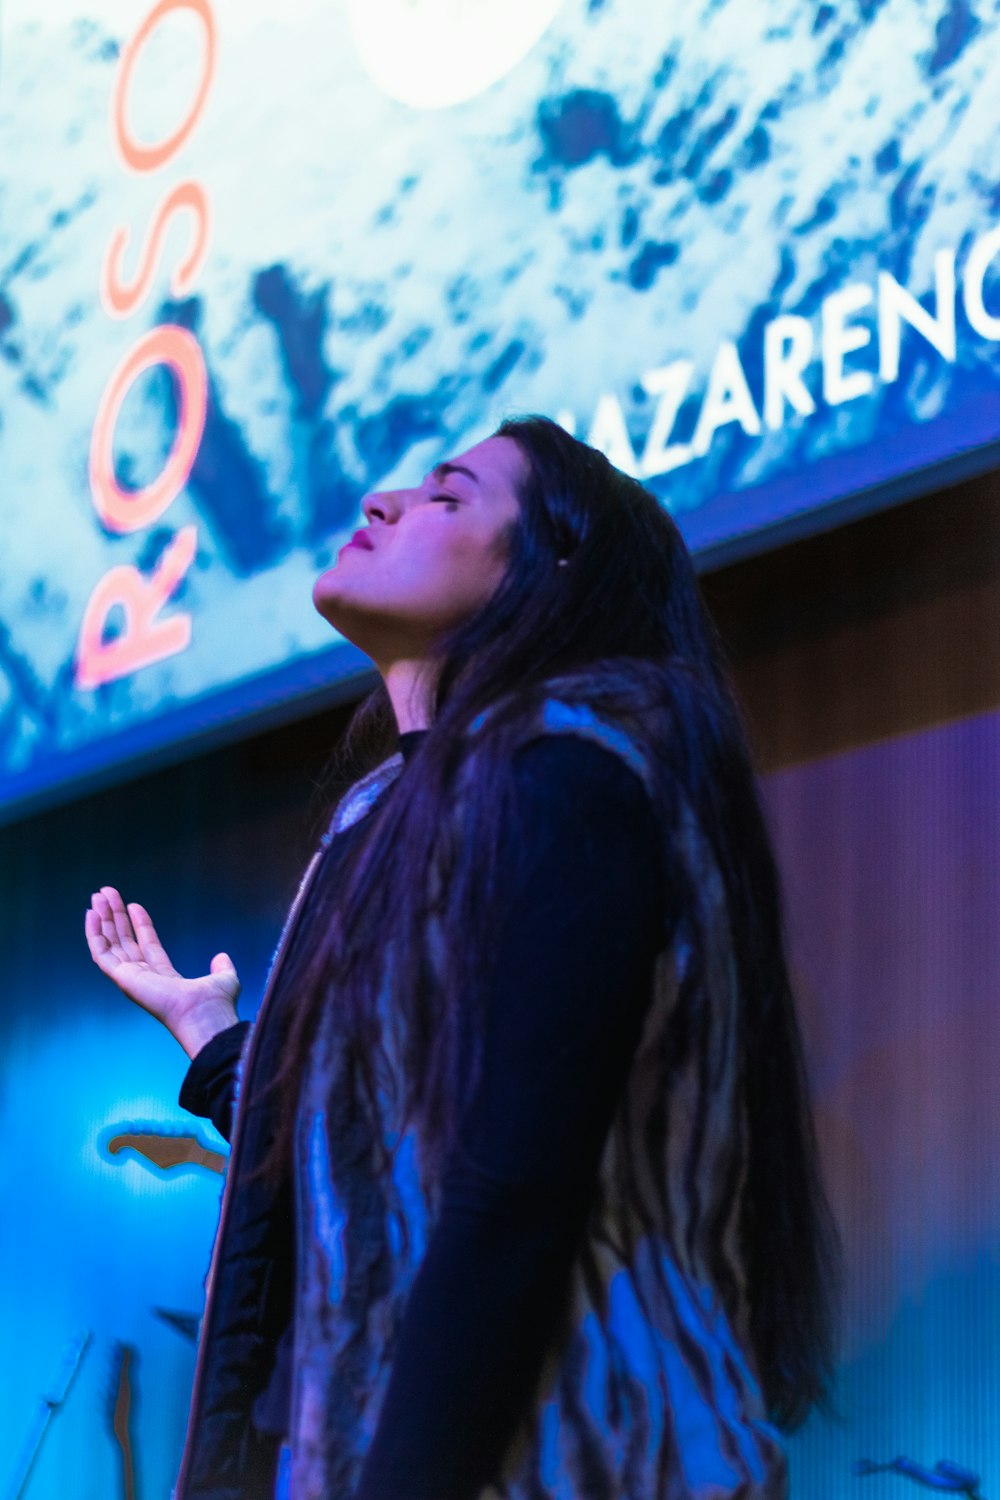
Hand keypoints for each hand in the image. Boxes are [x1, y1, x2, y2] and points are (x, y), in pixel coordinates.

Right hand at [85, 886, 241, 1058]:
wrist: (204, 1014)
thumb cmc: (214, 1003)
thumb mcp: (224, 979)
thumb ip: (222, 968)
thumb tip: (222, 958)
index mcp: (164, 977)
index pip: (147, 945)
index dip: (140, 924)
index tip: (134, 904)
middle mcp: (143, 977)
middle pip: (124, 941)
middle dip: (116, 917)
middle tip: (108, 894)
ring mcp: (130, 978)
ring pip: (110, 944)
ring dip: (102, 919)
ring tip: (98, 895)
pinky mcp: (121, 977)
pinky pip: (100, 953)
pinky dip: (93, 933)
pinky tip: (91, 913)